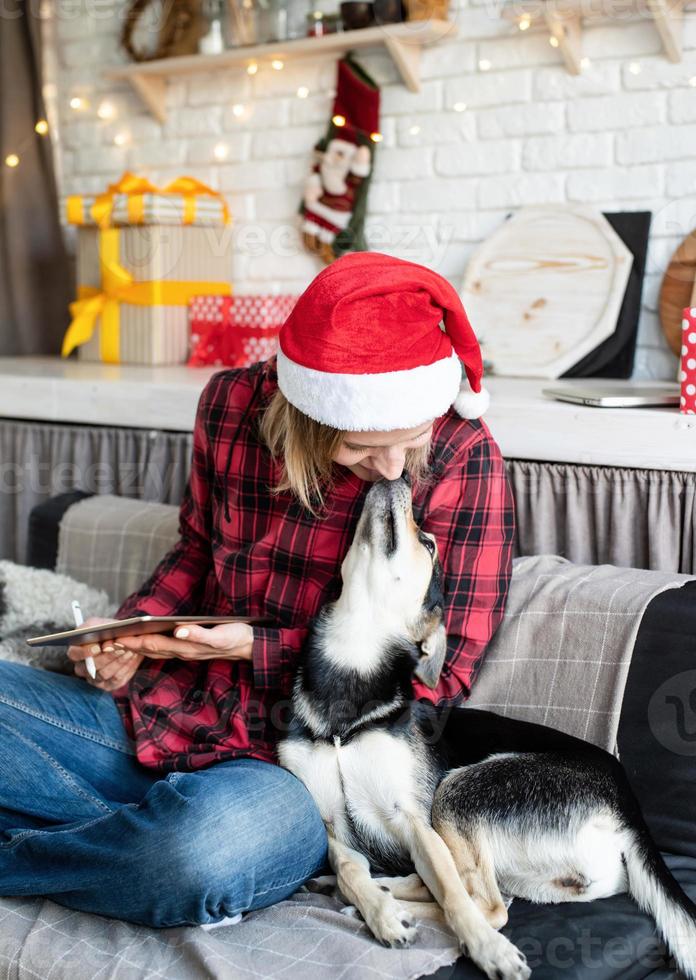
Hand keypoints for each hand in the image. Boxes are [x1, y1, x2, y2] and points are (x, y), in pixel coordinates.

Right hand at [67, 616, 143, 691]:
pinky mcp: (109, 685)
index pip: (74, 654)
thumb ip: (96, 627)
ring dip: (119, 661)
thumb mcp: (99, 623)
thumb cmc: (108, 630)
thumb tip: (105, 641)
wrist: (123, 638)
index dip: (84, 652)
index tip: (97, 646)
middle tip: (120, 646)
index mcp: (76, 652)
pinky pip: (116, 679)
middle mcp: (83, 668)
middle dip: (107, 656)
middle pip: (91, 667)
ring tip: (129, 650)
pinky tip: (132, 657)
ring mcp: (95, 679)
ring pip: (105, 674)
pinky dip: (126, 667)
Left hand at [115, 622, 253, 661]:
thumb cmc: (236, 637)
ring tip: (116, 641)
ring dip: (135, 647)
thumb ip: (199, 633)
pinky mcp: (188, 647)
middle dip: (127, 646)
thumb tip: (178, 630)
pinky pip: (162, 648)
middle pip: (149, 649)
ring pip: (154, 650)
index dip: (133, 642)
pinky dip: (148, 645)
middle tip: (105, 642)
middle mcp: (182, 650)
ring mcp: (184, 651)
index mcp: (186, 646)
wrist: (249, 647)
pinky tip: (141, 641)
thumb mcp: (221, 635)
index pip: (154, 644)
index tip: (115, 639)